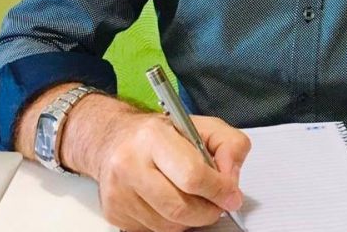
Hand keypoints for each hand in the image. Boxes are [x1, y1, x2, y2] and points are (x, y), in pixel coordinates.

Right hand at [95, 112, 250, 231]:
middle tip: (217, 203)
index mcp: (153, 137)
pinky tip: (170, 202)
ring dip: (189, 219)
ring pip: (168, 225)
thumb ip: (228, 144)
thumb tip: (231, 179)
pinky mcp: (115, 213)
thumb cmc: (160, 133)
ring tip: (192, 198)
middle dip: (207, 210)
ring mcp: (119, 192)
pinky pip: (153, 230)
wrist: (114, 139)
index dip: (219, 190)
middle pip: (180, 208)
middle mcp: (130, 164)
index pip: (192, 175)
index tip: (232, 195)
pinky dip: (170, 222)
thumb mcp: (201, 125)